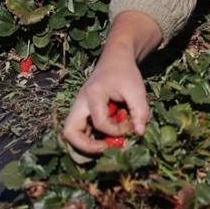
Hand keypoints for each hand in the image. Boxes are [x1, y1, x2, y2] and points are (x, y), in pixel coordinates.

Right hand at [62, 10, 160, 154]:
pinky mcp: (82, 111)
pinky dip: (91, 137)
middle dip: (85, 146)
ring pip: (72, 133)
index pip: (100, 122)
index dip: (117, 131)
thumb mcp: (136, 89)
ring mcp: (79, 107)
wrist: (116, 59)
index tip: (131, 127)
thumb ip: (140, 111)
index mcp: (93, 94)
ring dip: (87, 143)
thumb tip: (140, 134)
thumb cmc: (125, 73)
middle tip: (104, 149)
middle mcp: (80, 102)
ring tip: (106, 145)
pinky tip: (108, 136)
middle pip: (70, 131)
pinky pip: (81, 130)